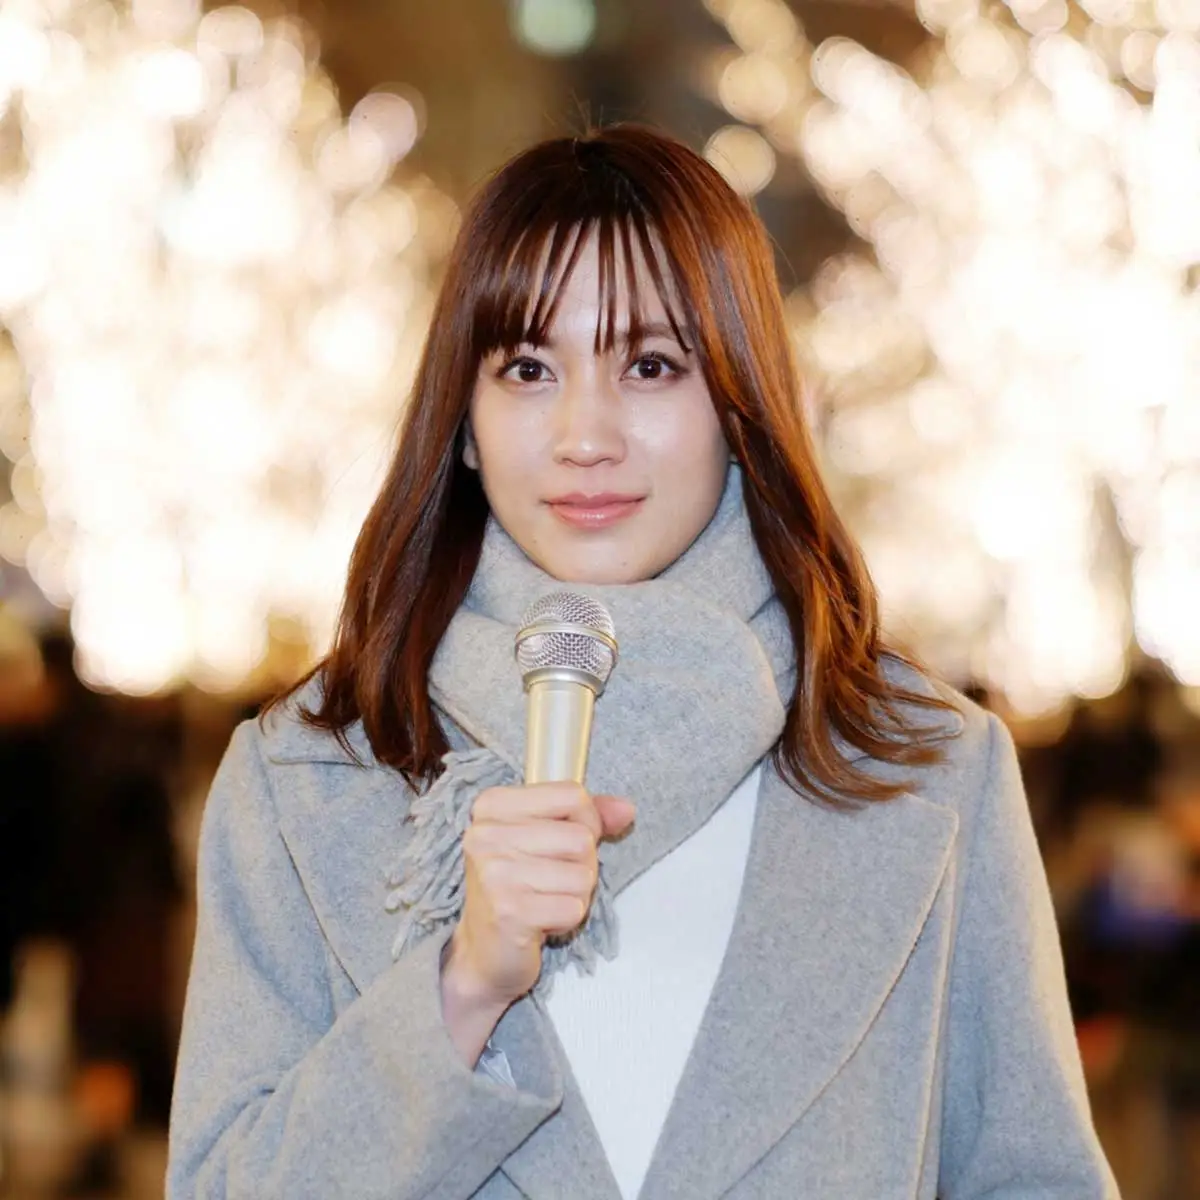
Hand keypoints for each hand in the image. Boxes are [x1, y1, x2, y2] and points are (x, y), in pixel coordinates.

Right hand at [439, 782, 634, 1064]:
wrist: (482, 952)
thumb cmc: (517, 887)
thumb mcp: (545, 839)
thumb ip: (586, 818)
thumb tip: (626, 809)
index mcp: (492, 806)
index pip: (572, 795)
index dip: (586, 821)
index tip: (562, 844)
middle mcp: (486, 834)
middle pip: (582, 838)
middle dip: (582, 866)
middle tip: (550, 882)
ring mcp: (495, 873)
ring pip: (584, 875)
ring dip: (575, 895)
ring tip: (544, 901)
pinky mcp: (509, 912)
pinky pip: (574, 908)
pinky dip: (567, 920)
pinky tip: (540, 922)